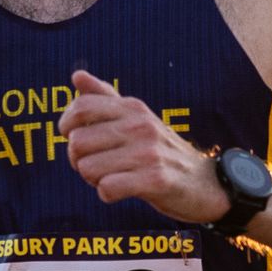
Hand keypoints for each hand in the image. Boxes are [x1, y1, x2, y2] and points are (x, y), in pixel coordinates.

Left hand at [58, 70, 230, 222]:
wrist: (205, 182)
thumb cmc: (161, 151)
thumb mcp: (136, 119)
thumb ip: (105, 98)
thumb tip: (76, 76)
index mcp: (133, 108)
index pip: (81, 107)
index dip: (66, 125)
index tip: (73, 138)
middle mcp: (140, 126)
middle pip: (77, 142)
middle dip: (78, 160)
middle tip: (98, 165)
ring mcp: (149, 152)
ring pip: (88, 169)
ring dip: (93, 180)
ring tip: (114, 177)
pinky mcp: (156, 180)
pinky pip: (107, 189)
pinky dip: (108, 194)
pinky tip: (123, 191)